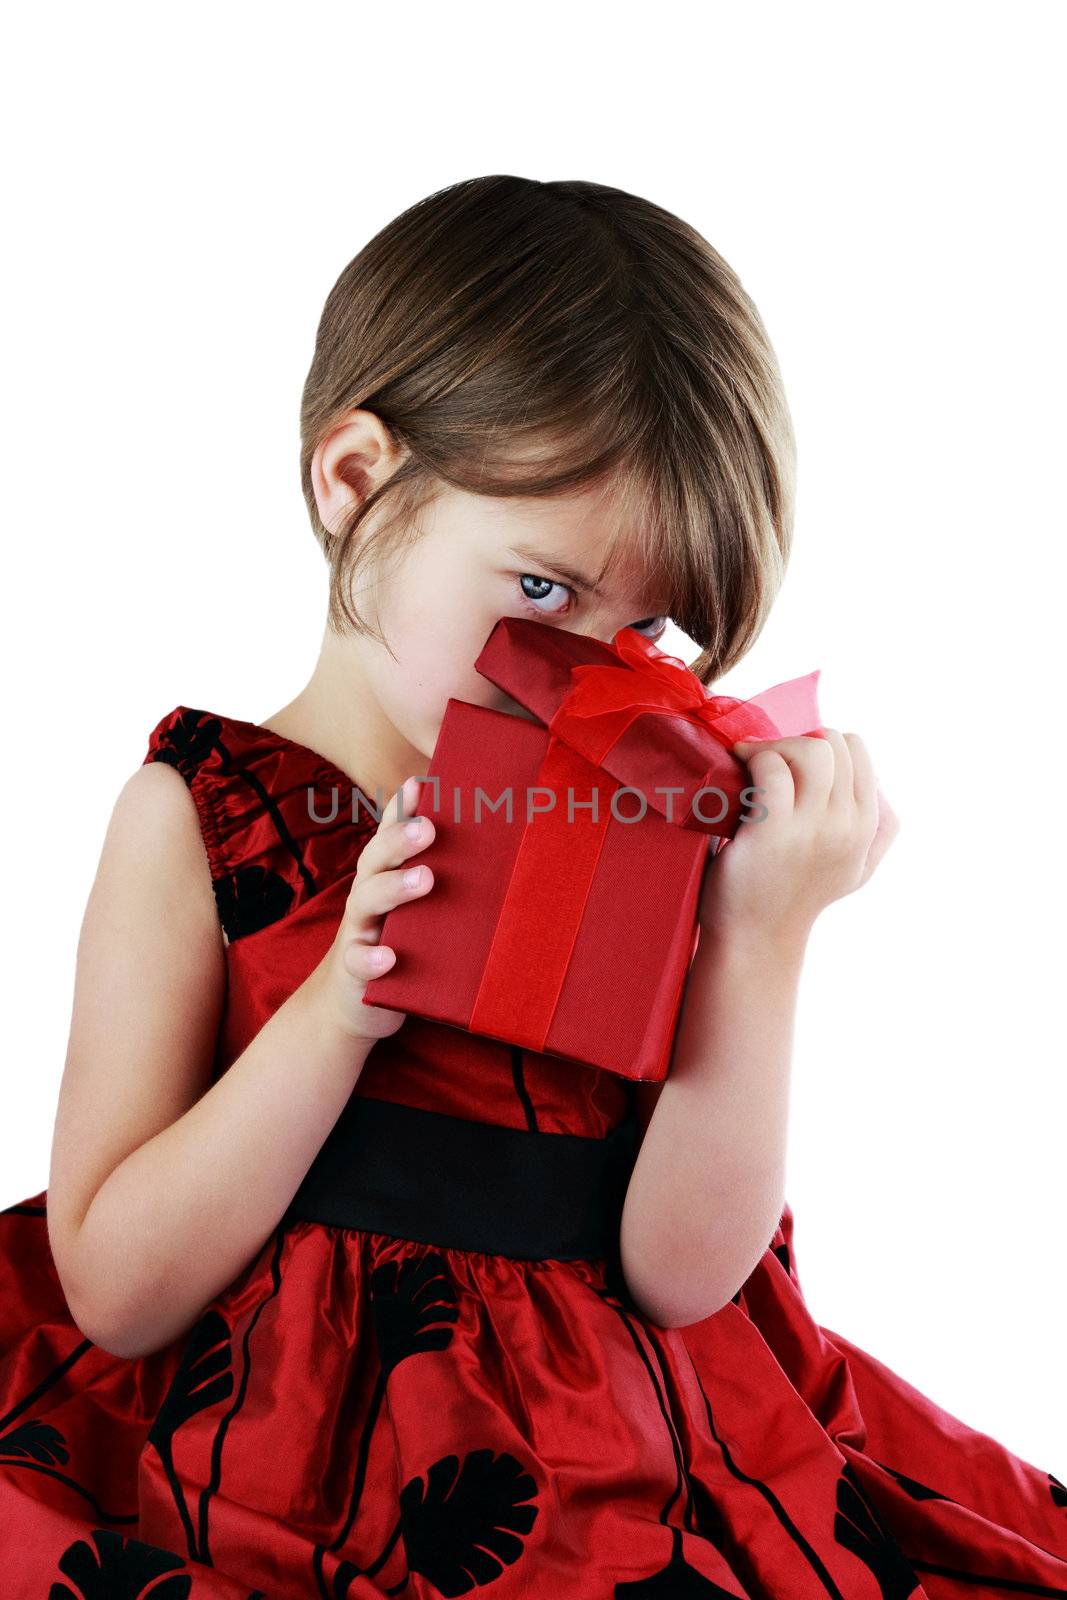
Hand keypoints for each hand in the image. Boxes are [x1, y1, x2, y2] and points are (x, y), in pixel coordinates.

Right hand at [306, 774, 435, 1041]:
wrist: (355, 1002)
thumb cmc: (403, 941)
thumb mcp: (423, 908)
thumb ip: (444, 875)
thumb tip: (499, 843)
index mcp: (388, 873)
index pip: (392, 833)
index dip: (404, 807)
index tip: (422, 782)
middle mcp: (370, 894)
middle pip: (378, 858)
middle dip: (402, 838)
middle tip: (430, 828)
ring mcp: (359, 930)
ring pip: (367, 901)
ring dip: (395, 888)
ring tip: (425, 879)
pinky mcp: (354, 970)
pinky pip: (360, 962)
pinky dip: (372, 958)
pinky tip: (389, 956)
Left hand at [698, 729, 898, 951]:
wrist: (756, 938)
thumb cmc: (798, 896)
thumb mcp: (857, 870)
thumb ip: (880, 830)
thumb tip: (882, 783)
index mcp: (867, 826)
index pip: (857, 750)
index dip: (822, 744)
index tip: (792, 761)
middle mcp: (846, 826)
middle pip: (831, 744)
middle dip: (794, 741)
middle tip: (765, 759)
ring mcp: (811, 830)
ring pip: (807, 751)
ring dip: (774, 746)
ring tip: (750, 760)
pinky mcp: (772, 832)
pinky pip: (771, 769)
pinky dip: (754, 759)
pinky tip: (738, 768)